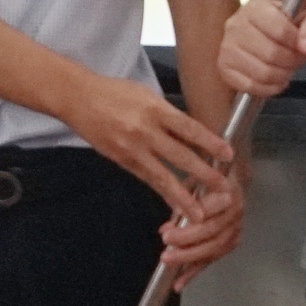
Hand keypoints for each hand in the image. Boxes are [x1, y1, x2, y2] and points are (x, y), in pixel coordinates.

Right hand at [67, 77, 235, 225]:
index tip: (228, 154)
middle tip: (224, 189)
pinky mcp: (121, 160)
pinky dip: (162, 193)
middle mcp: (145, 129)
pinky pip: (147, 180)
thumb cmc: (113, 92)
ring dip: (183, 196)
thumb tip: (191, 133)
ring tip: (199, 213)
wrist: (78, 98)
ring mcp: (132, 148)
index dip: (210, 143)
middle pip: (181, 155)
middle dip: (204, 174)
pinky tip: (173, 205)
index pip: (189, 128)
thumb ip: (167, 114)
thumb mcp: (145, 94)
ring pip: (163, 176)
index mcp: (155, 108)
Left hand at [161, 165, 244, 274]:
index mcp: (226, 191)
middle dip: (186, 246)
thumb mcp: (192, 181)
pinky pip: (213, 259)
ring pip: (213, 249)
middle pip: (211, 234)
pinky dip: (195, 271)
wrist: (233, 180)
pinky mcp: (234, 242)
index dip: (187, 227)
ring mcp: (236, 228)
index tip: (166, 234)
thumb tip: (166, 229)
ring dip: (189, 261)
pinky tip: (180, 282)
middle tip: (165, 253)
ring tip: (169, 265)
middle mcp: (235, 212)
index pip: (207, 212)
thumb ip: (180, 203)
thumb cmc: (207, 179)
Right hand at [219, 0, 305, 99]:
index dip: (297, 43)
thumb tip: (305, 47)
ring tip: (287, 69)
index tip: (303, 46)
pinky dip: (269, 88)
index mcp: (255, 8)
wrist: (266, 33)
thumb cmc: (286, 25)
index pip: (280, 30)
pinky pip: (250, 86)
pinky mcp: (224, 68)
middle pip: (271, 54)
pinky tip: (276, 80)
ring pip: (262, 73)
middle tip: (296, 60)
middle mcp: (235, 26)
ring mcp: (227, 48)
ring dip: (282, 76)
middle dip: (291, 62)